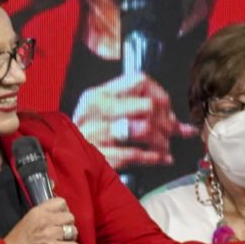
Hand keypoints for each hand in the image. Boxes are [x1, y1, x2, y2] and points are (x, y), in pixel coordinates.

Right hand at [4, 197, 80, 243]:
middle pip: (70, 217)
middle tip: (63, 231)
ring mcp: (51, 235)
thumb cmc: (17, 242)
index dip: (64, 210)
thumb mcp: (28, 220)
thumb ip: (43, 215)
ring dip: (71, 237)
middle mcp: (46, 221)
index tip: (62, 216)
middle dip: (68, 225)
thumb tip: (58, 214)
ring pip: (74, 231)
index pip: (60, 202)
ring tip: (63, 241)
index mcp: (38, 212)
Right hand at [72, 74, 196, 171]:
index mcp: (98, 95)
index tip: (168, 110)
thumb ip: (140, 113)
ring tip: (165, 146)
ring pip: (143, 129)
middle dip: (165, 121)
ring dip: (160, 139)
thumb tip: (182, 125)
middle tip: (170, 131)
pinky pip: (134, 154)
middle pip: (146, 106)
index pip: (139, 81)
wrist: (62, 162)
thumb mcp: (107, 117)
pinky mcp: (97, 156)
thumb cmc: (90, 138)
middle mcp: (95, 110)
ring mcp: (94, 133)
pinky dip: (153, 157)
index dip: (160, 95)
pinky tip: (162, 158)